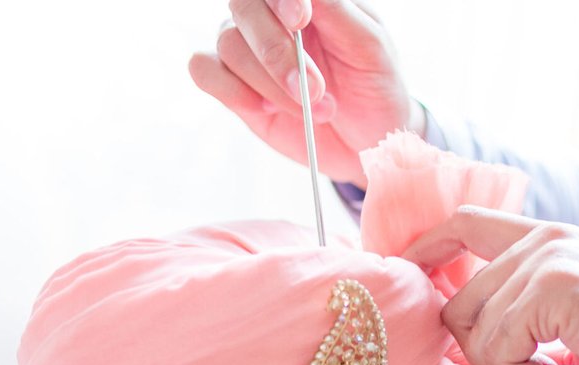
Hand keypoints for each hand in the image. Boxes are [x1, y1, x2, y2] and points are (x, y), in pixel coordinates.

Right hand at [190, 0, 414, 185]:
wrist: (369, 137)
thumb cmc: (374, 84)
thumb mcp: (370, 46)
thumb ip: (336, 11)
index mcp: (305, 0)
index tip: (300, 18)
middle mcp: (269, 15)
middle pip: (244, 7)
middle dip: (276, 51)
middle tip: (313, 88)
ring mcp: (247, 47)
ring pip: (229, 45)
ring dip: (271, 84)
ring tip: (316, 109)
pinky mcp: (233, 83)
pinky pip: (204, 70)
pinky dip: (232, 90)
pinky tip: (264, 108)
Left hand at [403, 209, 578, 364]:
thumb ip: (530, 319)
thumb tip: (472, 347)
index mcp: (551, 241)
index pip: (461, 225)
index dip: (424, 255)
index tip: (411, 292)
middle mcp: (545, 241)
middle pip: (456, 305)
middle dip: (487, 363)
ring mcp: (547, 261)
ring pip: (475, 337)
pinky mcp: (552, 291)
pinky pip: (501, 355)